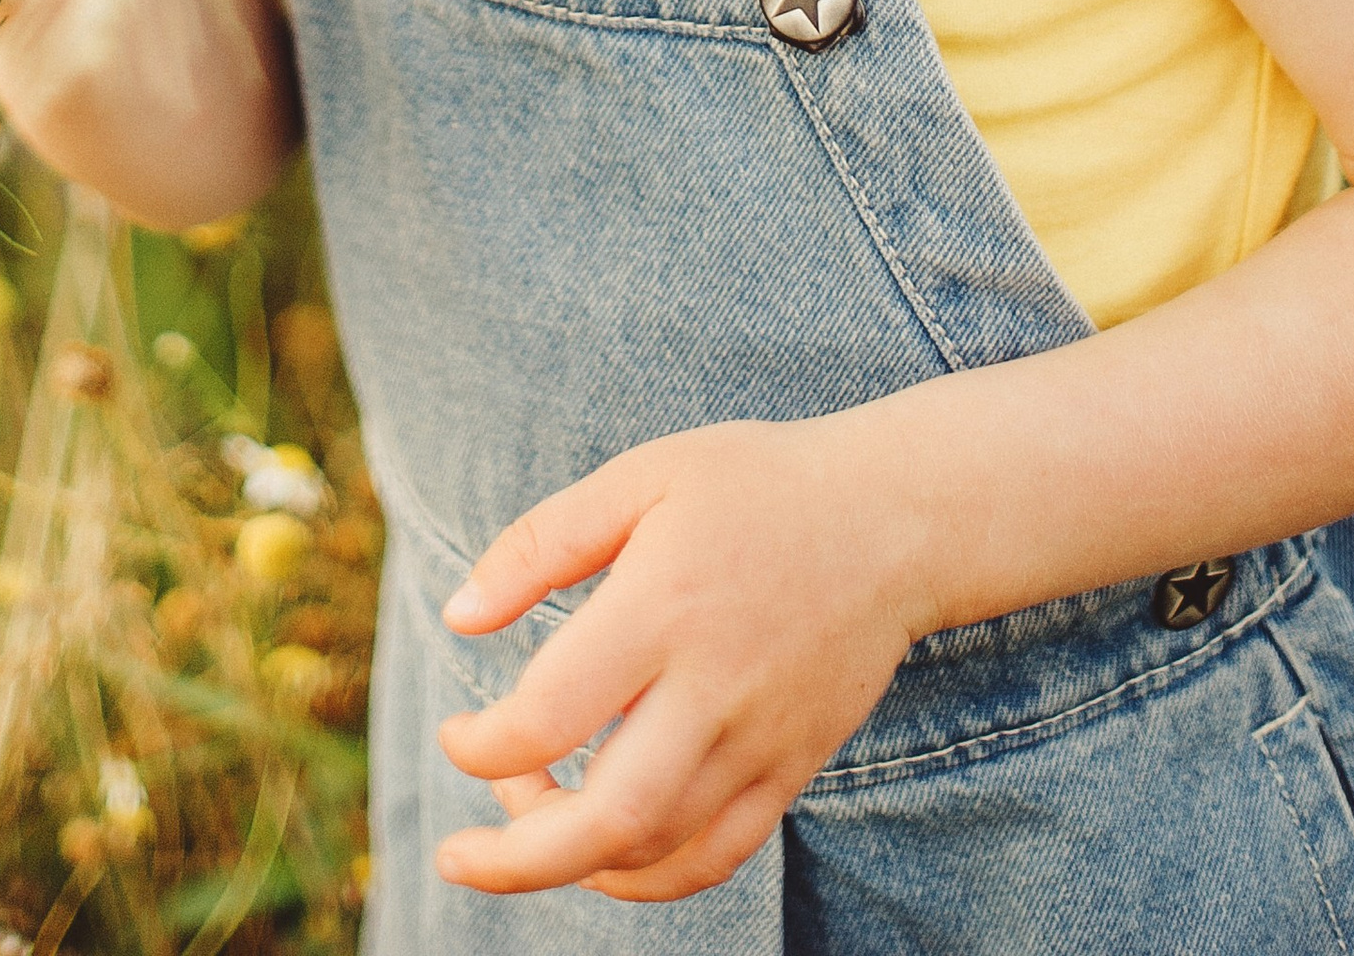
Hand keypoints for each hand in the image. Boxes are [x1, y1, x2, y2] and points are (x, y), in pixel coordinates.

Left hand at [435, 415, 921, 902]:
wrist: (896, 520)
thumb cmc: (756, 485)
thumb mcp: (641, 477)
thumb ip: (541, 544)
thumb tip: (458, 618)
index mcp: (661, 610)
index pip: (548, 718)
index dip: (481, 748)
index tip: (459, 735)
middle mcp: (711, 690)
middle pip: (604, 820)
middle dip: (514, 859)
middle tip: (459, 853)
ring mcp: (759, 740)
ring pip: (655, 849)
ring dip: (572, 857)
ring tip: (530, 812)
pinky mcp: (791, 767)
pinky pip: (716, 856)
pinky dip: (649, 876)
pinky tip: (605, 855)